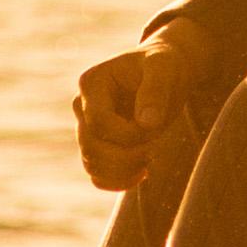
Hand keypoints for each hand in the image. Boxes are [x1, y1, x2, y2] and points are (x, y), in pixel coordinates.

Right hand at [73, 32, 216, 190]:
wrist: (165, 72)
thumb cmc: (164, 64)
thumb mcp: (164, 68)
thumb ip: (155, 90)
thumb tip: (147, 123)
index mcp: (92, 83)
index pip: (99, 123)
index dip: (127, 135)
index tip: (154, 128)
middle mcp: (82, 106)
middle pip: (91, 147)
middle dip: (126, 155)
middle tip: (154, 148)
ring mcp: (86, 127)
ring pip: (91, 165)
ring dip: (123, 171)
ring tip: (150, 158)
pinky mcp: (97, 144)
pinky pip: (97, 175)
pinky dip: (118, 181)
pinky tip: (144, 172)